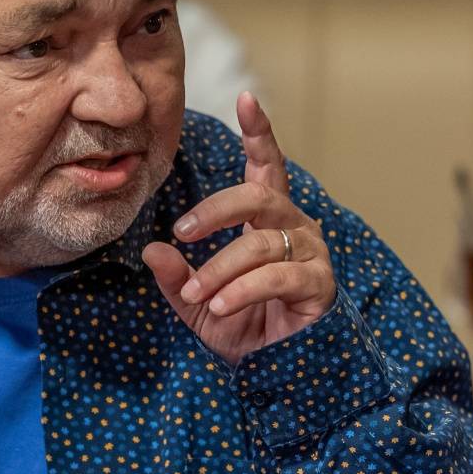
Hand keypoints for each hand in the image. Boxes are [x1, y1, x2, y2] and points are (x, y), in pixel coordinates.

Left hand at [143, 93, 335, 365]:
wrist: (273, 376)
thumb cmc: (241, 330)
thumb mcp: (197, 302)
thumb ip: (177, 276)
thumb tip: (152, 249)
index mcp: (269, 222)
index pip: (266, 167)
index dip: (259, 132)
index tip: (246, 97)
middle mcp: (296, 229)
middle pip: (258, 197)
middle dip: (216, 210)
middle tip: (183, 232)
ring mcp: (313, 254)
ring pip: (261, 243)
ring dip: (222, 269)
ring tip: (199, 296)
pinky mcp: (320, 286)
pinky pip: (278, 276)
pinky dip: (244, 289)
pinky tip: (221, 306)